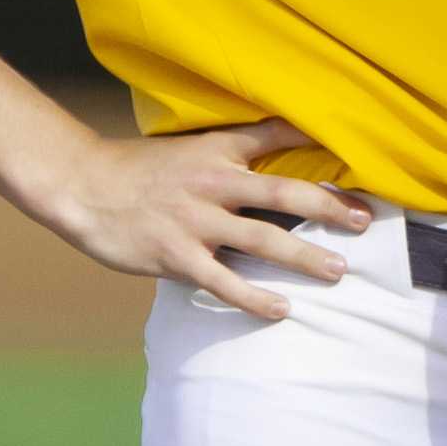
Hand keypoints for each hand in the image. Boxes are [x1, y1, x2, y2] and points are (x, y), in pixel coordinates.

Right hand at [48, 117, 369, 320]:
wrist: (82, 186)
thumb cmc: (136, 170)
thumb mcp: (187, 149)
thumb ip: (229, 155)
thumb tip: (273, 165)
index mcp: (217, 151)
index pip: (274, 136)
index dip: (315, 140)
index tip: (357, 153)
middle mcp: (213, 183)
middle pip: (284, 192)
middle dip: (328, 206)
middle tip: (364, 221)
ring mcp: (196, 221)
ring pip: (263, 239)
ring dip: (304, 256)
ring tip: (338, 270)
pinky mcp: (176, 256)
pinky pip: (225, 282)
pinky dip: (255, 298)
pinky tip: (282, 309)